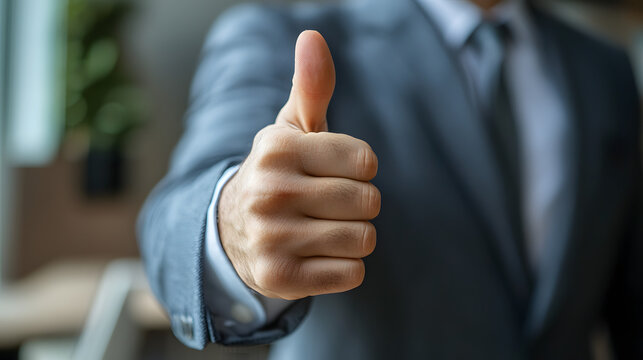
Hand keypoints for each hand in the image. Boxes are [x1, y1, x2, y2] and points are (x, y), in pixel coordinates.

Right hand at [218, 31, 379, 299]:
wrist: (233, 232)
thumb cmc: (279, 173)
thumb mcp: (292, 129)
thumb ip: (311, 86)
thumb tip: (313, 37)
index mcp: (277, 148)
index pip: (366, 161)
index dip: (360, 168)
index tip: (335, 171)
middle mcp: (268, 192)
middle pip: (368, 201)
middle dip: (359, 204)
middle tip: (328, 205)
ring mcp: (271, 238)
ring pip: (363, 239)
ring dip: (354, 236)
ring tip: (321, 229)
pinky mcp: (279, 278)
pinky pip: (352, 274)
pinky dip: (344, 267)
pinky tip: (316, 256)